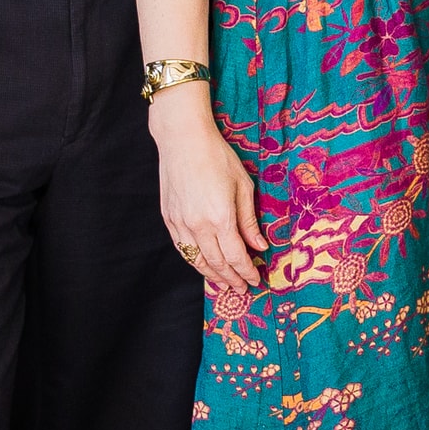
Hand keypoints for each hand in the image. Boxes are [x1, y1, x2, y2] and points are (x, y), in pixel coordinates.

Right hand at [154, 95, 267, 307]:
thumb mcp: (243, 186)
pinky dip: (194, 261)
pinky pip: (183, 248)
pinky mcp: (169, 219)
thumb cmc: (218, 157)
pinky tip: (203, 266)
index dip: (247, 272)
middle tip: (243, 289)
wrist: (183, 141)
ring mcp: (180, 224)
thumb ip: (249, 220)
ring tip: (224, 285)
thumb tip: (259, 246)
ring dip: (212, 275)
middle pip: (217, 263)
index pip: (236, 256)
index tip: (256, 281)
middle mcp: (198, 225)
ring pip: (197, 260)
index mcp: (220, 218)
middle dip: (232, 279)